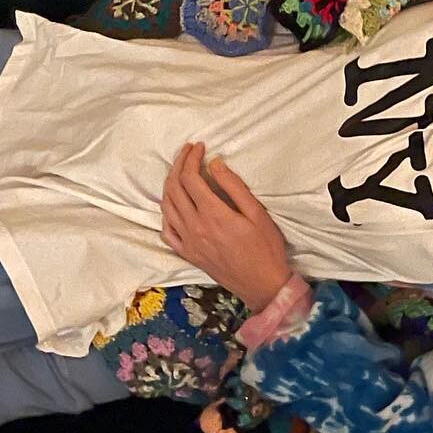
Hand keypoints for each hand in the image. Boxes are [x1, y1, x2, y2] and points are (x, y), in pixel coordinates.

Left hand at [161, 142, 292, 312]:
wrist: (262, 285)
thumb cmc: (266, 247)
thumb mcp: (256, 213)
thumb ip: (233, 187)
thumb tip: (215, 163)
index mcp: (212, 214)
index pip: (190, 178)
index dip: (191, 158)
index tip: (200, 147)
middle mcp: (195, 227)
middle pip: (174, 188)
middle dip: (178, 165)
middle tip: (188, 152)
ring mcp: (188, 242)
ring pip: (167, 207)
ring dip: (170, 184)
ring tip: (180, 171)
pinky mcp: (188, 254)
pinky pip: (167, 231)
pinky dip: (166, 213)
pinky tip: (173, 205)